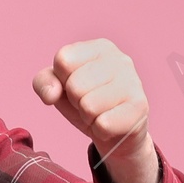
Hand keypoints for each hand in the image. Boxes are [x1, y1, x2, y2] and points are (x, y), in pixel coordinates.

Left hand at [32, 40, 158, 182]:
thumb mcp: (58, 90)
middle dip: (76, 102)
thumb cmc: (86, 104)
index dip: (63, 81)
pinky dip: (100, 130)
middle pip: (75, 85)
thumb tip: (52, 94)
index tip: (76, 87)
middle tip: (90, 104)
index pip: (63, 60)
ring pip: (88, 106)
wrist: (117, 135)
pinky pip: (103, 124)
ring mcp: (133, 82)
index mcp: (99, 47)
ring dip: (89, 118)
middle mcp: (120, 59)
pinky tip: (111, 125)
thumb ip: (43, 83)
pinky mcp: (140, 107)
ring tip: (101, 114)